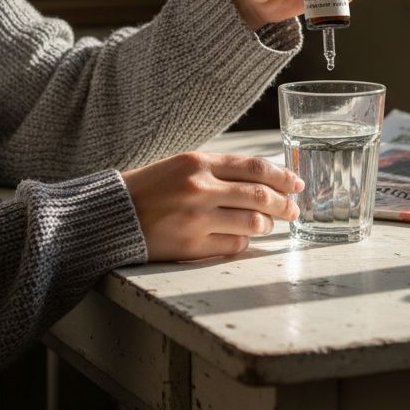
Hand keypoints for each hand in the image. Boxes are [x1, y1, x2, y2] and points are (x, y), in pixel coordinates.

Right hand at [122, 153, 303, 260]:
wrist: (112, 215)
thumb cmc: (151, 189)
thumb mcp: (182, 167)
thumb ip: (219, 171)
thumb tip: (265, 182)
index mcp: (198, 162)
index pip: (254, 167)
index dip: (282, 176)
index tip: (296, 184)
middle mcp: (199, 188)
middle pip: (260, 195)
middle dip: (284, 204)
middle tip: (293, 210)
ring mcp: (196, 219)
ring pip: (252, 222)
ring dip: (266, 225)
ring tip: (266, 224)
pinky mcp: (190, 246)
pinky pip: (234, 245)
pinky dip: (243, 242)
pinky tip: (240, 238)